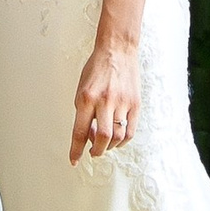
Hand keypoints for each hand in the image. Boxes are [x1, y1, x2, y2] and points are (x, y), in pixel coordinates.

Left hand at [71, 26, 140, 164]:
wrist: (117, 50)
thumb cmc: (97, 69)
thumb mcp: (81, 88)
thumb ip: (83, 112)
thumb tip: (87, 135)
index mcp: (86, 97)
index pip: (79, 131)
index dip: (76, 149)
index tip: (74, 160)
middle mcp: (104, 101)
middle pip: (102, 138)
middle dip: (96, 151)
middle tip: (93, 152)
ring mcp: (122, 102)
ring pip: (117, 136)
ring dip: (109, 146)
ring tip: (104, 142)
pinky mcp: (135, 104)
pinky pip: (131, 130)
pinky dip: (123, 140)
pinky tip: (117, 138)